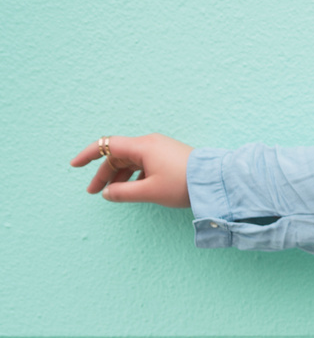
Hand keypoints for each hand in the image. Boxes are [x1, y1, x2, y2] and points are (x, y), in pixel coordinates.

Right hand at [71, 134, 194, 206]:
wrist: (215, 181)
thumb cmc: (183, 184)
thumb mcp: (150, 191)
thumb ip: (123, 193)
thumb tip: (107, 193)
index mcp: (142, 147)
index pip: (107, 145)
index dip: (88, 155)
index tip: (74, 165)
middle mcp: (150, 143)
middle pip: (118, 155)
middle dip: (104, 173)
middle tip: (94, 192)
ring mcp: (161, 149)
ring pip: (132, 160)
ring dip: (119, 175)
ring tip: (112, 193)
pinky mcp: (169, 156)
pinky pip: (144, 163)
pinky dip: (134, 175)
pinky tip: (133, 189)